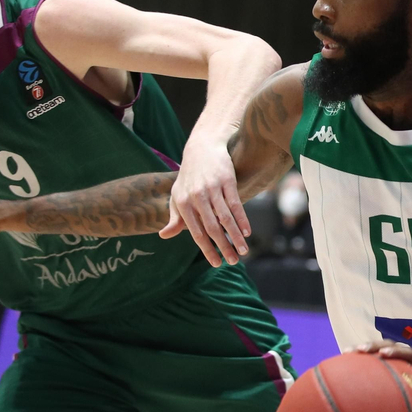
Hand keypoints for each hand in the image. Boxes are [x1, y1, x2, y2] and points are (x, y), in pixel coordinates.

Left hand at [161, 141, 250, 266]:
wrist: (202, 148)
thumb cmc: (188, 177)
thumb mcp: (178, 195)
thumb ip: (175, 217)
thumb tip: (164, 235)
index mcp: (183, 203)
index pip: (196, 232)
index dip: (207, 250)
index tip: (216, 263)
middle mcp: (197, 197)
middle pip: (212, 228)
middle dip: (224, 247)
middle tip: (233, 262)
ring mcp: (212, 188)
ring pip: (225, 218)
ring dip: (235, 237)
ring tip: (243, 251)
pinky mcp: (227, 180)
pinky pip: (235, 204)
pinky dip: (242, 219)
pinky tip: (246, 232)